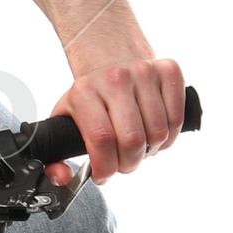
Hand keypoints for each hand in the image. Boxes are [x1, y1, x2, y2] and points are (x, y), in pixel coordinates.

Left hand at [47, 55, 183, 183]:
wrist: (111, 55)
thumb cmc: (91, 95)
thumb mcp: (65, 118)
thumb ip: (56, 156)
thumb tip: (63, 177)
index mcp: (85, 91)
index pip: (101, 140)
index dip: (106, 167)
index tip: (104, 174)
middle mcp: (114, 79)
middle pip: (133, 140)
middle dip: (130, 163)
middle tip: (124, 162)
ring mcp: (144, 72)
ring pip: (158, 133)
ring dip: (151, 150)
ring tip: (140, 146)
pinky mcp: (168, 71)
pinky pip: (177, 118)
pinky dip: (169, 136)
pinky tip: (155, 133)